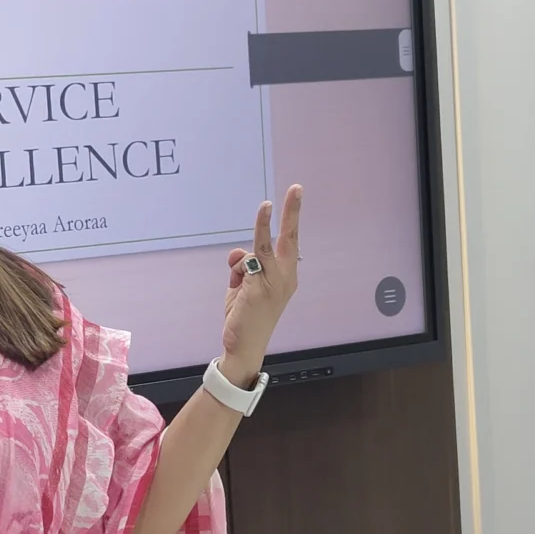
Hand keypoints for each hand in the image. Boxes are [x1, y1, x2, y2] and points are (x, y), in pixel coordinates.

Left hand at [220, 186, 301, 385]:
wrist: (244, 345)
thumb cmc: (246, 316)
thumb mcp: (243, 285)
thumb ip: (242, 266)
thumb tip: (238, 254)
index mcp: (287, 276)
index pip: (290, 242)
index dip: (291, 218)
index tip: (294, 194)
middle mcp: (287, 277)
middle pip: (290, 237)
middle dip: (292, 212)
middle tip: (297, 188)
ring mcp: (275, 282)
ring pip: (264, 246)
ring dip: (260, 232)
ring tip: (256, 230)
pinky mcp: (260, 287)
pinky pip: (249, 261)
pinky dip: (239, 265)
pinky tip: (237, 279)